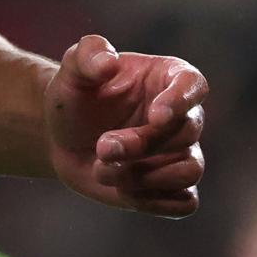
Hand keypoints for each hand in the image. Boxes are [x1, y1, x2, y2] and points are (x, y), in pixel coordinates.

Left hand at [44, 35, 205, 217]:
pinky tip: (121, 188)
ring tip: (103, 170)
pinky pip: (184, 202)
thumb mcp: (72, 71)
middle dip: (141, 144)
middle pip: (185, 133)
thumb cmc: (74, 98)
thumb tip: (109, 60)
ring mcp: (181, 153)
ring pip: (190, 171)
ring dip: (144, 176)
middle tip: (101, 147)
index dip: (181, 101)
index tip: (156, 116)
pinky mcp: (173, 187)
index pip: (193, 85)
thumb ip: (87, 55)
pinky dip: (151, 200)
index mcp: (166, 78)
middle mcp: (182, 116)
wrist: (62, 139)